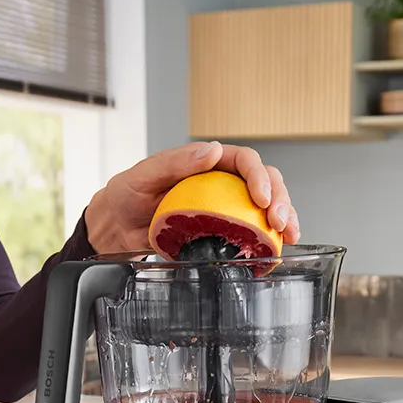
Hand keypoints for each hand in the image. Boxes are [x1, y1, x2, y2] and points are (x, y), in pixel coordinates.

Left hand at [84, 140, 300, 254]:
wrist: (115, 229)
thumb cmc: (126, 196)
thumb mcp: (144, 175)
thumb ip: (175, 162)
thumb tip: (213, 151)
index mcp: (207, 164)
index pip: (244, 161)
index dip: (259, 177)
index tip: (260, 199)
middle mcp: (221, 184)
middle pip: (264, 183)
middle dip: (279, 199)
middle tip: (278, 222)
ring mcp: (224, 209)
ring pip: (265, 208)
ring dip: (282, 219)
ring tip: (287, 235)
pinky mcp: (222, 233)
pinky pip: (251, 233)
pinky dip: (268, 241)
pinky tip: (276, 250)